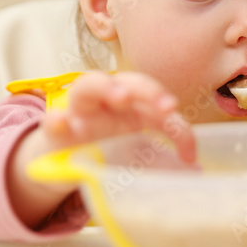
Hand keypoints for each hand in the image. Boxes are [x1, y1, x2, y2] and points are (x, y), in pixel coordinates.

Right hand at [10, 72, 194, 229]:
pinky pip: (52, 121)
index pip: (152, 96)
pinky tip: (63, 123)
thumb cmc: (105, 145)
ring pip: (86, 86)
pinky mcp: (56, 132)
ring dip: (105, 86)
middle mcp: (105, 101)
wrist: (62, 161)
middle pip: (124, 81)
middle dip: (146, 88)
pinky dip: (55, 120)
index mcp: (129, 104)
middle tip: (164, 104)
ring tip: (121, 96)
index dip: (168, 107)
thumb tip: (194, 164)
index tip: (182, 132)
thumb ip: (166, 150)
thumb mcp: (139, 146)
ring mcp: (79, 113)